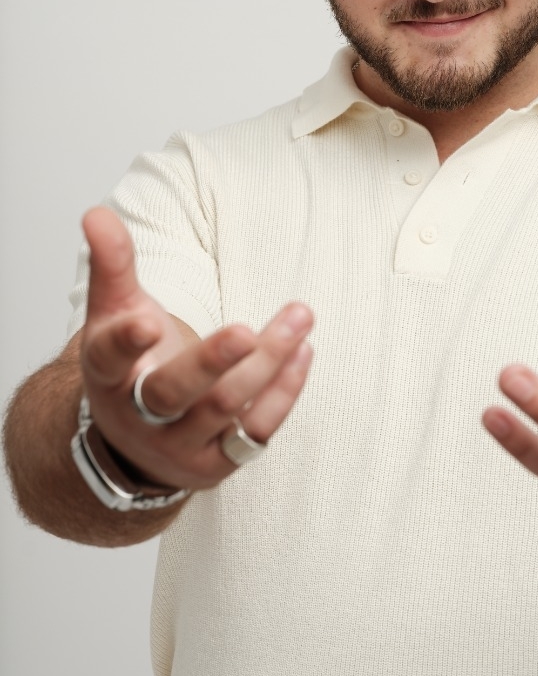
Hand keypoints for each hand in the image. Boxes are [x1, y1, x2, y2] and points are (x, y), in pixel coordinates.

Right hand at [79, 206, 313, 491]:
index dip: (127, 342)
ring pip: (224, 408)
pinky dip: (284, 391)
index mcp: (108, 375)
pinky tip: (304, 350)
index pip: (109, 359)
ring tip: (300, 315)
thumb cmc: (131, 365)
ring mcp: (179, 445)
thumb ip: (112, 263)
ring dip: (267, 362)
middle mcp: (139, 417)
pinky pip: (255, 431)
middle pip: (173, 393)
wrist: (135, 443)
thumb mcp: (115, 313)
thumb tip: (96, 212)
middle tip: (245, 331)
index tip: (149, 320)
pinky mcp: (217, 463)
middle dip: (211, 362)